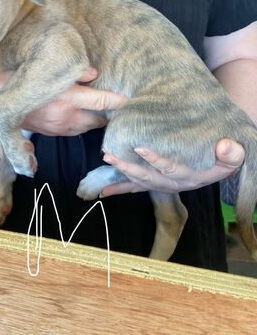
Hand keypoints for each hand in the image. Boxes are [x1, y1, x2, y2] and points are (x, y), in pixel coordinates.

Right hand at [23, 67, 127, 135]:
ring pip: (88, 128)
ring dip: (95, 120)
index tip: (131, 100)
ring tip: (101, 109)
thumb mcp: (46, 69)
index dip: (118, 101)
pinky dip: (83, 124)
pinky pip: (76, 131)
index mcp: (67, 98)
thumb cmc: (22, 78)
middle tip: (116, 105)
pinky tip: (83, 115)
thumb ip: (74, 72)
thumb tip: (94, 73)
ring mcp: (59, 127)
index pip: (101, 101)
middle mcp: (66, 116)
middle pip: (99, 120)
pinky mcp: (53, 133)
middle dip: (108, 114)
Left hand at [101, 139, 244, 195]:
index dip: (155, 160)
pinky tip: (104, 191)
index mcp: (188, 176)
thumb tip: (226, 145)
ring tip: (106, 160)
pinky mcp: (154, 184)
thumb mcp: (232, 158)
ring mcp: (161, 185)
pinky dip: (119, 189)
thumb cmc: (221, 161)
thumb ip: (232, 154)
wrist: (214, 169)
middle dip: (128, 166)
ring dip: (121, 172)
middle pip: (147, 176)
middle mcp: (172, 184)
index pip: (170, 169)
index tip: (140, 147)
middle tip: (110, 155)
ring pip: (139, 181)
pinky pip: (135, 189)